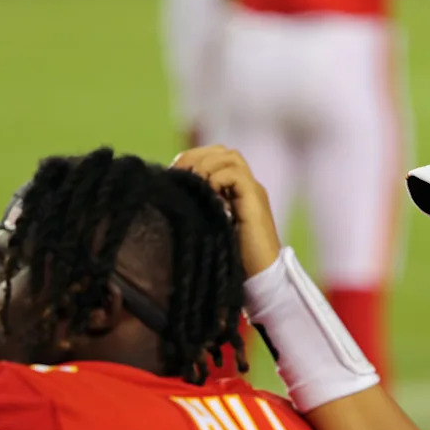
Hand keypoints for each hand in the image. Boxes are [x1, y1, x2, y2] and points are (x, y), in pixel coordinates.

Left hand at [171, 146, 281, 277]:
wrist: (259, 277)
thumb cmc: (230, 258)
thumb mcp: (207, 226)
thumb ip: (198, 207)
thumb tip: (170, 193)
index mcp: (235, 190)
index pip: (213, 156)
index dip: (191, 158)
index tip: (172, 174)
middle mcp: (246, 186)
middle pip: (222, 151)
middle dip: (196, 156)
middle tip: (179, 175)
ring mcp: (252, 191)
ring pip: (230, 156)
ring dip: (206, 165)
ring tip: (193, 183)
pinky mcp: (255, 199)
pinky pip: (235, 174)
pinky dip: (217, 179)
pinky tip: (207, 195)